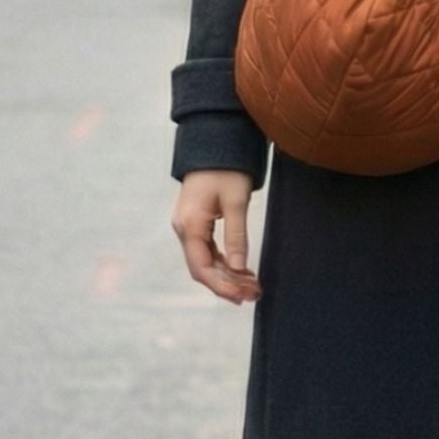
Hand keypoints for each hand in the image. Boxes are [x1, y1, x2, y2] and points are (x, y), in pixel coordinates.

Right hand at [173, 171, 260, 304]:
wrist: (214, 142)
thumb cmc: (227, 169)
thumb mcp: (237, 202)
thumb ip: (237, 236)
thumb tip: (239, 268)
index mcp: (190, 225)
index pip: (202, 267)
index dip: (222, 286)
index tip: (243, 296)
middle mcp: (184, 228)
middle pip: (201, 268)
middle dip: (226, 284)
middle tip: (254, 294)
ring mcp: (187, 226)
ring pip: (204, 261)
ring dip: (226, 275)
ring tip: (251, 286)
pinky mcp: (195, 223)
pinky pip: (206, 250)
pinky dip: (223, 263)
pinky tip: (240, 270)